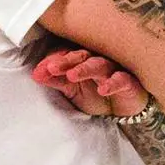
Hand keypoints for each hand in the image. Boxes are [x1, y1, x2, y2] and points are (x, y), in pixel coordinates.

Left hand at [32, 46, 149, 118]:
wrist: (122, 109)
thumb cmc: (95, 92)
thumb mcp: (71, 89)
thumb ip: (55, 80)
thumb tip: (35, 74)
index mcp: (81, 58)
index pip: (66, 54)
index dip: (53, 61)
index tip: (41, 70)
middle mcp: (96, 60)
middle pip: (81, 56)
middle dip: (66, 61)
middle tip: (52, 68)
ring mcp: (113, 69)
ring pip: (99, 64)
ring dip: (85, 69)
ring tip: (72, 75)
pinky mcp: (128, 82)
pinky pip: (121, 80)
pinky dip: (112, 83)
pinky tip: (103, 89)